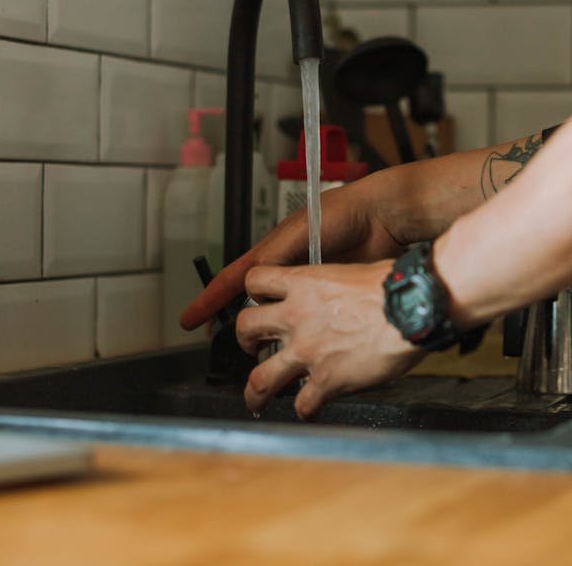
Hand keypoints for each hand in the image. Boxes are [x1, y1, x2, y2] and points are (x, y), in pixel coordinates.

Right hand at [179, 173, 407, 331]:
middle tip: (240, 351)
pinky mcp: (331, 299)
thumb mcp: (300, 234)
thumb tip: (252, 291)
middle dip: (242, 329)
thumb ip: (276, 259)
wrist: (383, 218)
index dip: (209, 301)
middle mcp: (287, 271)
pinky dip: (303, 335)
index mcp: (273, 253)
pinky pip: (310, 321)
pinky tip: (302, 348)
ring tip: (268, 357)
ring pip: (281, 318)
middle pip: (254, 306)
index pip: (233, 280)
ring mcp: (309, 287)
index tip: (188, 321)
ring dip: (273, 336)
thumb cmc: (342, 214)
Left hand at [235, 261, 426, 417]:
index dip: (254, 295)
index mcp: (304, 284)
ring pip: (260, 378)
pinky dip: (304, 410)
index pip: (256, 281)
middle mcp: (297, 318)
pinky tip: (310, 409)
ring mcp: (307, 352)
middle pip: (245, 329)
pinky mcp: (326, 380)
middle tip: (252, 349)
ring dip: (255, 392)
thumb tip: (338, 295)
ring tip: (257, 399)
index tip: (259, 304)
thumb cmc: (393, 286)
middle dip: (244, 343)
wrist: (412, 308)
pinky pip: (302, 404)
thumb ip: (333, 286)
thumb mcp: (352, 272)